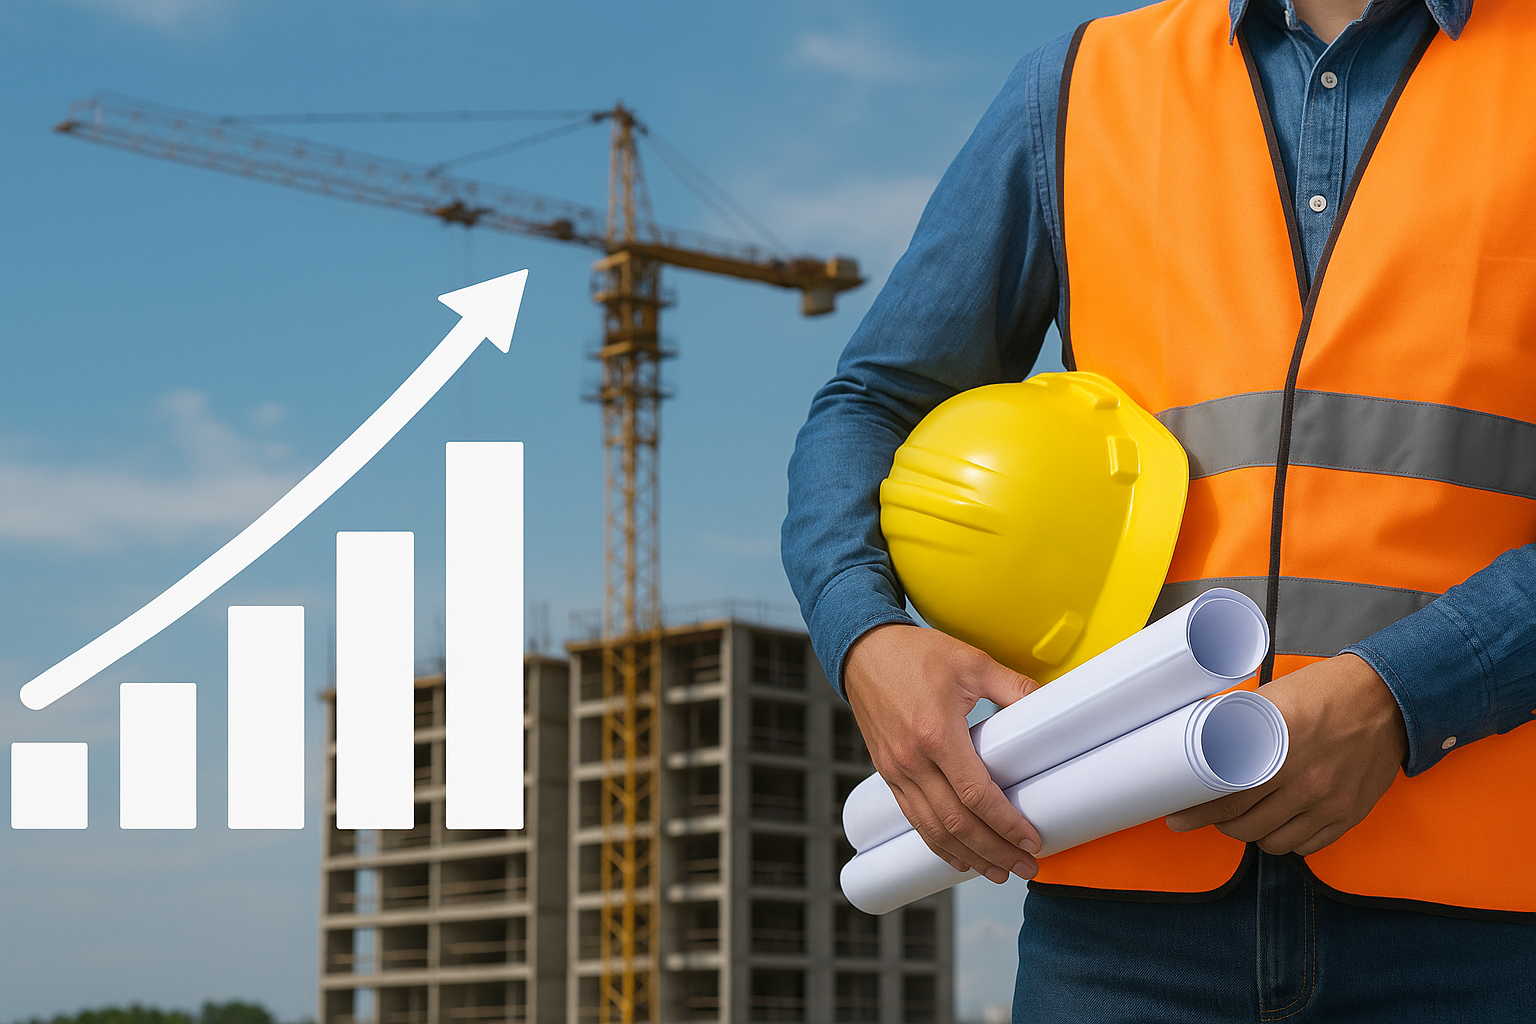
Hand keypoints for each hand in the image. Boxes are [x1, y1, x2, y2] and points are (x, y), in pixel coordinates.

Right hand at [844, 623, 1042, 882]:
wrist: (863, 651)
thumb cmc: (916, 653)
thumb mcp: (972, 662)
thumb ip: (1013, 687)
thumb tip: (1052, 705)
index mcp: (936, 733)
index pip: (976, 795)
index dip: (1006, 823)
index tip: (1031, 839)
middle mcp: (912, 759)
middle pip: (956, 823)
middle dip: (994, 851)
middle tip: (1025, 866)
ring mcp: (896, 770)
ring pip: (933, 829)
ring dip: (968, 855)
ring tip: (997, 872)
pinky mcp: (888, 773)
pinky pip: (913, 819)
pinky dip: (937, 843)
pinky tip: (958, 855)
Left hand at [1166, 653, 1407, 855]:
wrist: (1385, 700)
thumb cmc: (1324, 693)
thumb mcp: (1272, 700)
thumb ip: (1238, 728)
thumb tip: (1200, 744)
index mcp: (1278, 750)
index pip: (1224, 796)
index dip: (1197, 811)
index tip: (1179, 816)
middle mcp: (1303, 782)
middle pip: (1244, 824)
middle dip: (1218, 824)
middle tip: (1208, 816)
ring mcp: (1328, 803)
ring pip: (1272, 841)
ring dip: (1252, 833)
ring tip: (1244, 819)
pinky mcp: (1349, 814)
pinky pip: (1307, 846)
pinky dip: (1287, 840)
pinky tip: (1278, 823)